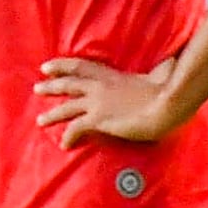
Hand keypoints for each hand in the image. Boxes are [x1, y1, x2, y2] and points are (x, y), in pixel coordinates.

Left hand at [33, 57, 179, 148]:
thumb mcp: (158, 75)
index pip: (81, 66)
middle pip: (68, 84)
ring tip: (40, 120)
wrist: (167, 104)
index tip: (46, 66)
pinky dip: (68, 136)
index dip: (62, 65)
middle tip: (37, 87)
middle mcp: (100, 87)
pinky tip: (64, 144)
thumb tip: (169, 63)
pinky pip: (76, 128)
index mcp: (112, 75)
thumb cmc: (167, 90)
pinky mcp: (99, 119)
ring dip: (52, 114)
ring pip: (66, 107)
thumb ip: (156, 71)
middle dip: (51, 86)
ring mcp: (98, 102)